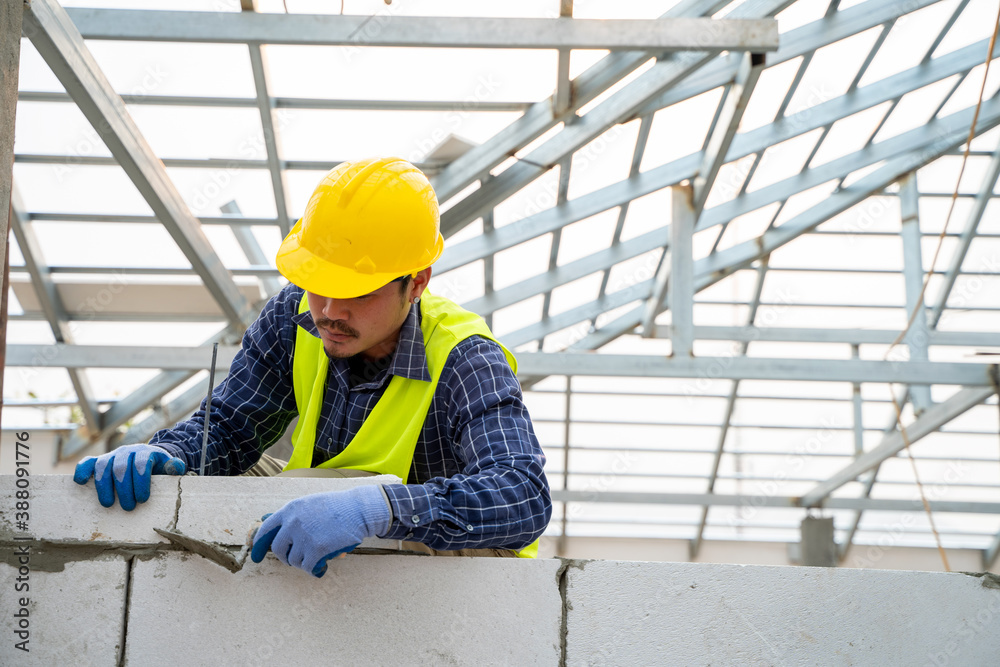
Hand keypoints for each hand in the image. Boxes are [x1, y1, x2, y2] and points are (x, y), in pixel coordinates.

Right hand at [74, 444, 185, 510]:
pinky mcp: (99, 461)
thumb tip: (176, 467)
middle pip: (121, 467)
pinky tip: (79, 482)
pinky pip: (87, 462)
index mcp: (145, 452)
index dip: (141, 481)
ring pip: (103, 466)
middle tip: (128, 507)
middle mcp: (127, 451)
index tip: (143, 499)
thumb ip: (173, 468)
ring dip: (103, 486)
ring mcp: (111, 456)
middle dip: (124, 489)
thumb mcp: (168, 467)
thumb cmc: (158, 468)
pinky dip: (82, 470)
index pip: (141, 464)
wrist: (148, 459)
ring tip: (107, 504)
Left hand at [250, 485, 391, 577]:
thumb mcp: (310, 504)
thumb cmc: (337, 507)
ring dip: (303, 563)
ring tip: (315, 558)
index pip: (266, 530)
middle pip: (278, 549)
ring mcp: (304, 536)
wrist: (359, 509)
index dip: (259, 545)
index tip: (256, 557)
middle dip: (285, 558)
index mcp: (290, 510)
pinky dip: (314, 569)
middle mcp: (293, 522)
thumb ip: (293, 516)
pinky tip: (321, 566)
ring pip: (293, 560)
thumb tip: (274, 530)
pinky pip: (307, 566)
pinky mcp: (317, 548)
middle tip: (294, 560)